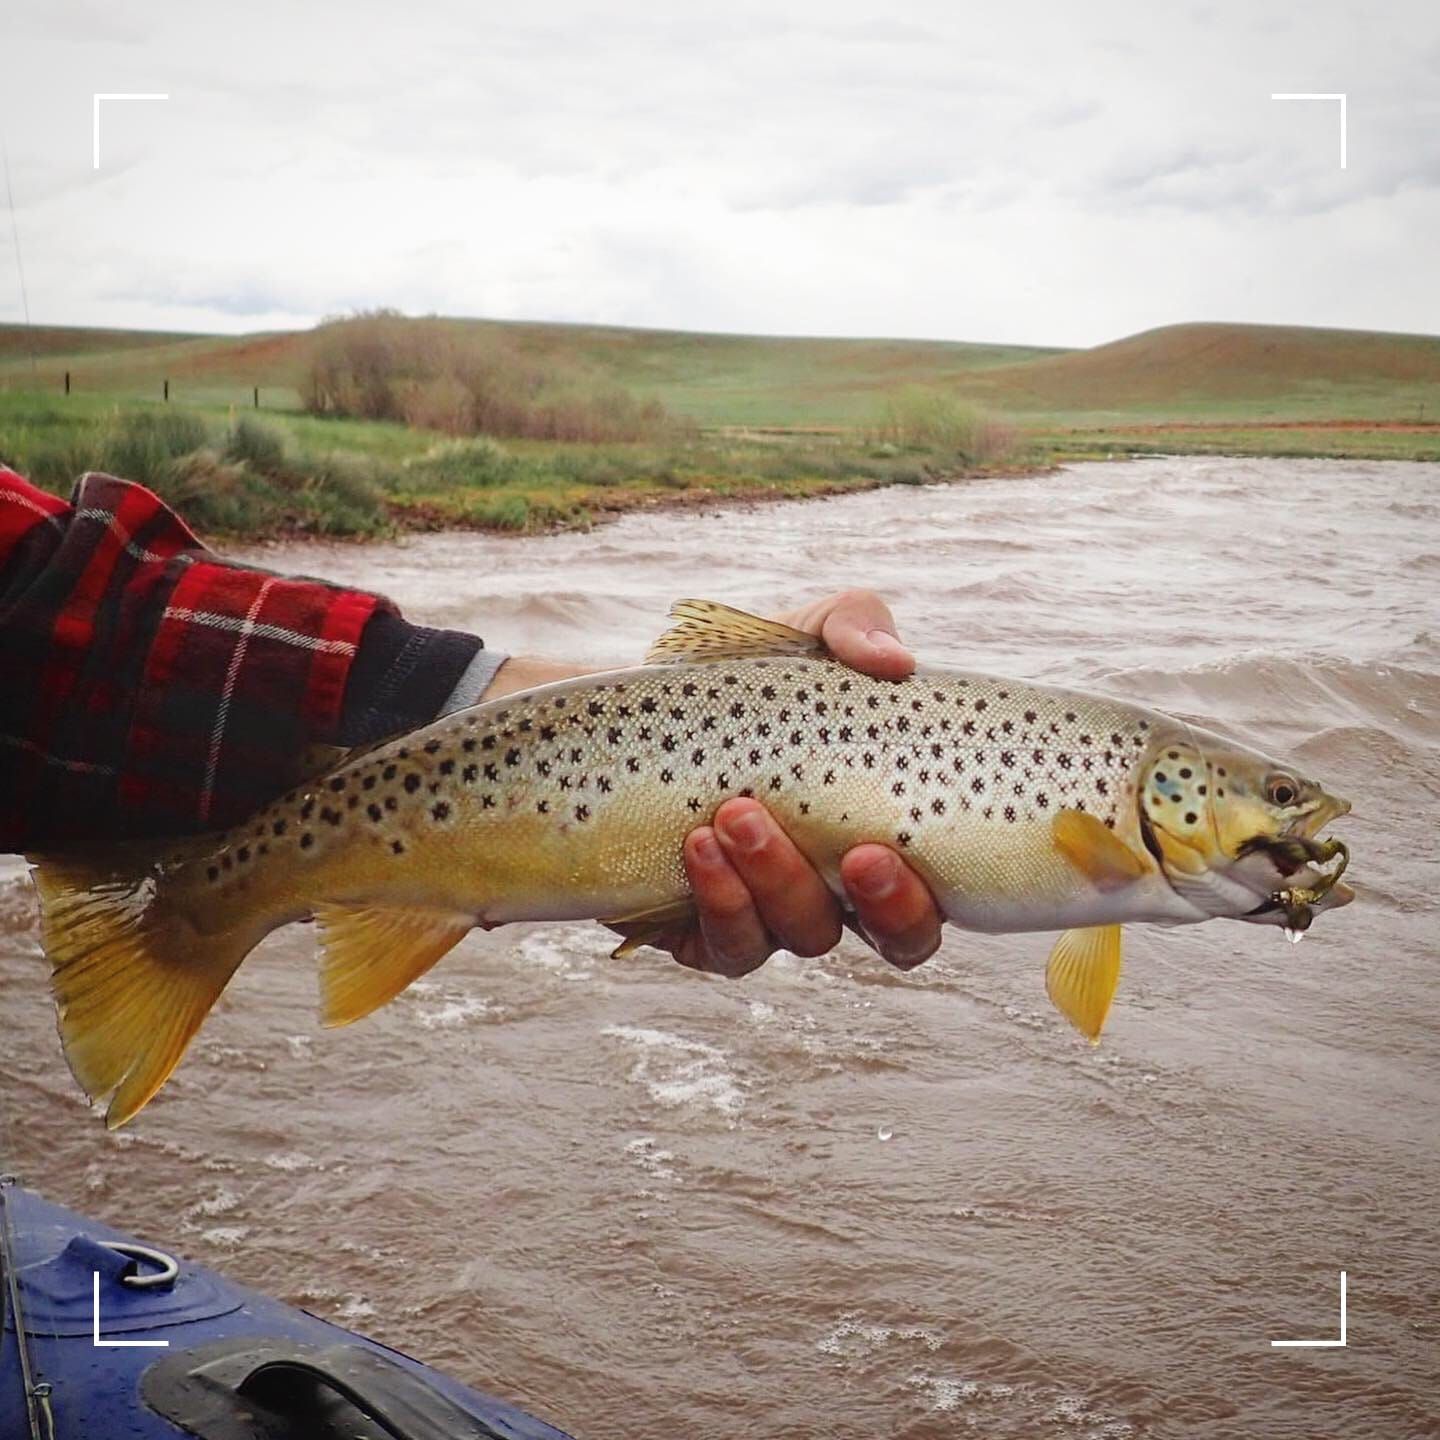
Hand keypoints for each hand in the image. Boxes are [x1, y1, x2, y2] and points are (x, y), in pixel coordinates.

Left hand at [674, 589, 943, 975]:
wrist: (645, 703)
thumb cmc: (749, 678)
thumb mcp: (804, 635)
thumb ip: (856, 626)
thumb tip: (894, 660)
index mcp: (883, 837)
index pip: (928, 904)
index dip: (917, 900)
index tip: (881, 849)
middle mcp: (840, 889)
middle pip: (891, 941)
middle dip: (878, 906)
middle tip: (851, 854)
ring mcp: (773, 915)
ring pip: (799, 937)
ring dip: (775, 883)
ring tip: (735, 815)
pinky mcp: (702, 929)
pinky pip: (724, 947)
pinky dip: (719, 902)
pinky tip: (698, 845)